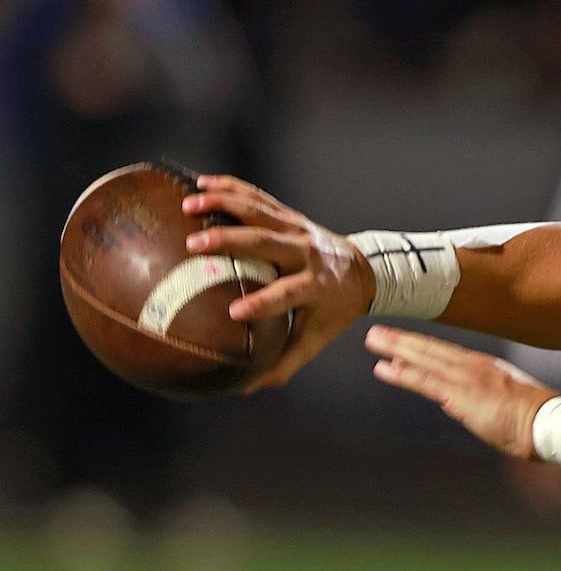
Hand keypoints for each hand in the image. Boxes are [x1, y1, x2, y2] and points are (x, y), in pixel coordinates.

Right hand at [182, 175, 375, 389]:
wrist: (362, 270)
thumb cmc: (334, 310)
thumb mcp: (317, 336)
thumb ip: (285, 361)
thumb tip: (247, 388)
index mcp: (315, 286)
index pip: (288, 294)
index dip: (263, 304)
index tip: (234, 312)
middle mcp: (305, 253)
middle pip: (267, 243)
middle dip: (231, 241)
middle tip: (194, 245)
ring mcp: (297, 229)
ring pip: (260, 211)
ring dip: (224, 203)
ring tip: (188, 203)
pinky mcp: (289, 215)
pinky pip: (258, 197)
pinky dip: (231, 188)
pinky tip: (201, 182)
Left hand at [366, 324, 556, 458]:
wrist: (548, 422)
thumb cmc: (538, 418)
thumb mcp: (512, 403)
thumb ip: (486, 400)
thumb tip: (466, 405)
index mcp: (487, 368)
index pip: (448, 355)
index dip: (424, 348)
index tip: (405, 344)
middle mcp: (474, 366)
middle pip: (432, 350)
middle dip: (403, 341)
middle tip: (376, 333)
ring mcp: (466, 378)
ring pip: (424, 358)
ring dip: (397, 348)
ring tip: (374, 340)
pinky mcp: (461, 394)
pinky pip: (426, 381)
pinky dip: (403, 373)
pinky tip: (385, 368)